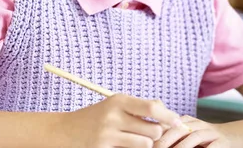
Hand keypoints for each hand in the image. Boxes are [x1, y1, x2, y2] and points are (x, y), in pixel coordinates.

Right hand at [58, 94, 182, 147]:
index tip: (179, 122)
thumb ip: (139, 107)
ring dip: (145, 145)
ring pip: (146, 144)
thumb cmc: (96, 117)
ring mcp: (108, 134)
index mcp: (118, 100)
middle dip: (157, 133)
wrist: (64, 131)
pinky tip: (125, 146)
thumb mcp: (115, 105)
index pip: (152, 107)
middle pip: (153, 129)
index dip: (169, 116)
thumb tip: (165, 109)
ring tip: (135, 141)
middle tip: (151, 134)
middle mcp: (114, 115)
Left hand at [154, 115, 239, 147]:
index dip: (156, 134)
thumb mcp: (188, 134)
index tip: (146, 144)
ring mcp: (210, 133)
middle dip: (164, 141)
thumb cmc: (205, 140)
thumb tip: (150, 144)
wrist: (233, 136)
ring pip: (194, 137)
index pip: (168, 124)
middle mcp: (197, 124)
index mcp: (186, 121)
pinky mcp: (221, 142)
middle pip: (178, 129)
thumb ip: (171, 135)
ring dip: (181, 147)